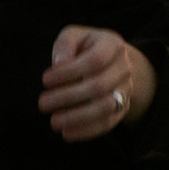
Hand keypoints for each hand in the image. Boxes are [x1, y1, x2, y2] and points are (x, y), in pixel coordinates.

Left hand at [40, 24, 156, 144]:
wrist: (112, 61)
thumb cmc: (86, 47)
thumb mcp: (74, 36)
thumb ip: (65, 45)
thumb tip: (59, 64)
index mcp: (113, 45)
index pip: (94, 61)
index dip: (69, 72)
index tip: (45, 80)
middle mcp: (124, 68)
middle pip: (99, 86)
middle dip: (68, 97)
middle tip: (42, 103)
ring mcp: (125, 90)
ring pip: (104, 108)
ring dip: (77, 117)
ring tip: (53, 122)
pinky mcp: (122, 109)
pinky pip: (107, 123)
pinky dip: (87, 131)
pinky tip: (67, 133)